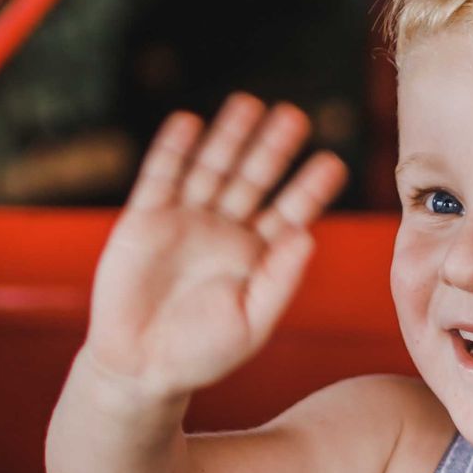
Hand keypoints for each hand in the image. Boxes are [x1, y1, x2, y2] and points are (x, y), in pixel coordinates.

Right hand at [86, 96, 345, 400]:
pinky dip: (173, 150)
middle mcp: (225, 230)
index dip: (309, 188)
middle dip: (272, 149)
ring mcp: (185, 220)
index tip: (332, 162)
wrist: (139, 367)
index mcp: (257, 254)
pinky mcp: (144, 219)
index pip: (289, 211)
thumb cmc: (202, 354)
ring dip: (228, 137)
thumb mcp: (251, 323)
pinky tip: (189, 123)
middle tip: (295, 117)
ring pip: (211, 168)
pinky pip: (160, 177)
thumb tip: (308, 236)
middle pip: (253, 179)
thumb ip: (279, 279)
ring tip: (248, 104)